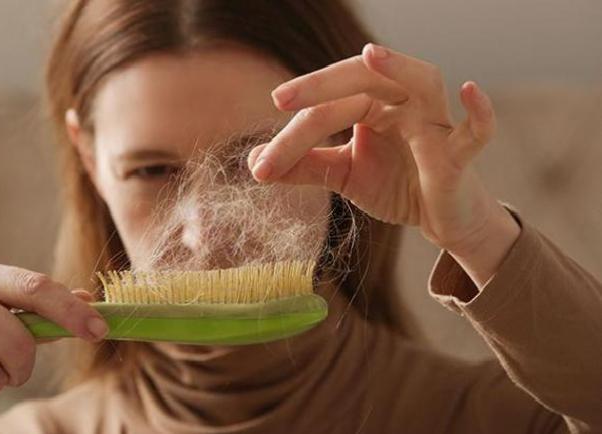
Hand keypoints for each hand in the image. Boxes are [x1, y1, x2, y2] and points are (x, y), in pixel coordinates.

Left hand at [248, 43, 516, 260]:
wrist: (440, 219)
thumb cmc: (395, 186)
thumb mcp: (343, 175)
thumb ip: (304, 167)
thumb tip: (254, 164)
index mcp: (371, 104)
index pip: (327, 108)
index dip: (292, 134)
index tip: (260, 165)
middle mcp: (401, 103)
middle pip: (363, 80)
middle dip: (322, 85)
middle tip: (281, 98)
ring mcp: (433, 123)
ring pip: (421, 81)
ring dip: (399, 67)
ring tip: (372, 56)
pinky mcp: (459, 154)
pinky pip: (475, 130)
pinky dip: (479, 112)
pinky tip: (469, 90)